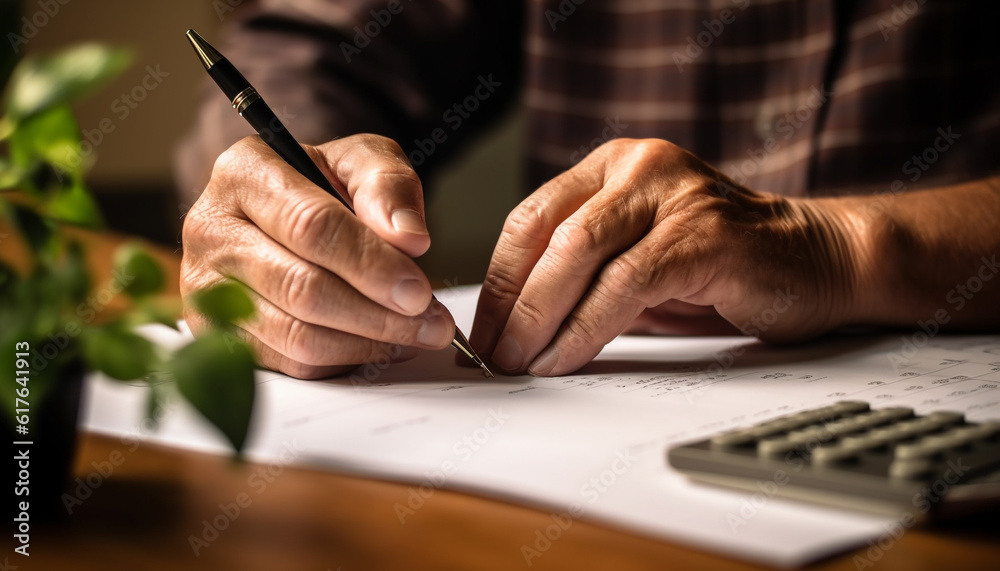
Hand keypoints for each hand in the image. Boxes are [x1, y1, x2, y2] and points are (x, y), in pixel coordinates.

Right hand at [181, 135, 455, 378]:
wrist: (279, 214)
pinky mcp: (216, 334)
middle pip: (303, 288)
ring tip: (414, 335)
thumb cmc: (321, 185)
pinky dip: (342, 361)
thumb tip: (409, 237)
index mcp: (244, 173)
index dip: (370, 264)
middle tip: (430, 324)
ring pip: (296, 336)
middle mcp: (211, 229)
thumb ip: (388, 185)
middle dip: (377, 314)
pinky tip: (377, 344)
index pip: (312, 227)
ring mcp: (204, 288)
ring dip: (366, 343)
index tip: (418, 290)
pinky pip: (289, 364)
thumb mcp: (360, 162)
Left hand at [470, 138, 866, 375]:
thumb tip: (515, 326)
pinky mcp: (704, 234)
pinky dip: (585, 329)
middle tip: (493, 355)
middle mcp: (640, 166)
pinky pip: (625, 286)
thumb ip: (583, 276)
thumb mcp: (638, 259)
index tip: (482, 330)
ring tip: (520, 364)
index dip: (500, 280)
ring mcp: (674, 194)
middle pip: (549, 236)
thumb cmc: (723, 266)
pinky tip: (564, 358)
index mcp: (613, 166)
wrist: (820, 261)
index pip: (531, 218)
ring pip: (579, 256)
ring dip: (539, 320)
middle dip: (512, 304)